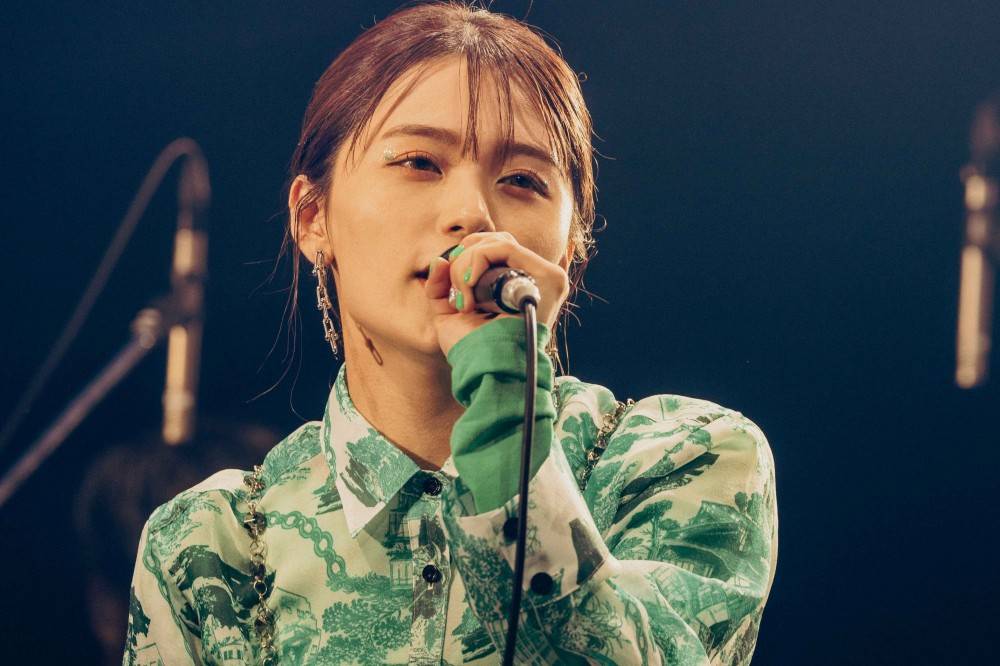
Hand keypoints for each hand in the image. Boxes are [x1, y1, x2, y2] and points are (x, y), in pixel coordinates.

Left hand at [423, 231, 568, 356]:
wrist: (486, 368)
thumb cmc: (472, 349)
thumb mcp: (449, 313)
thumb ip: (441, 287)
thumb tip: (439, 260)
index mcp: (515, 286)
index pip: (495, 250)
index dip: (468, 256)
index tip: (453, 284)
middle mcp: (533, 279)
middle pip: (497, 241)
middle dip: (465, 258)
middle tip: (458, 291)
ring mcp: (543, 277)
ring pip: (499, 242)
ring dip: (469, 263)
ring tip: (465, 296)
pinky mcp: (547, 277)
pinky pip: (505, 249)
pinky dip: (478, 261)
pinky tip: (469, 288)